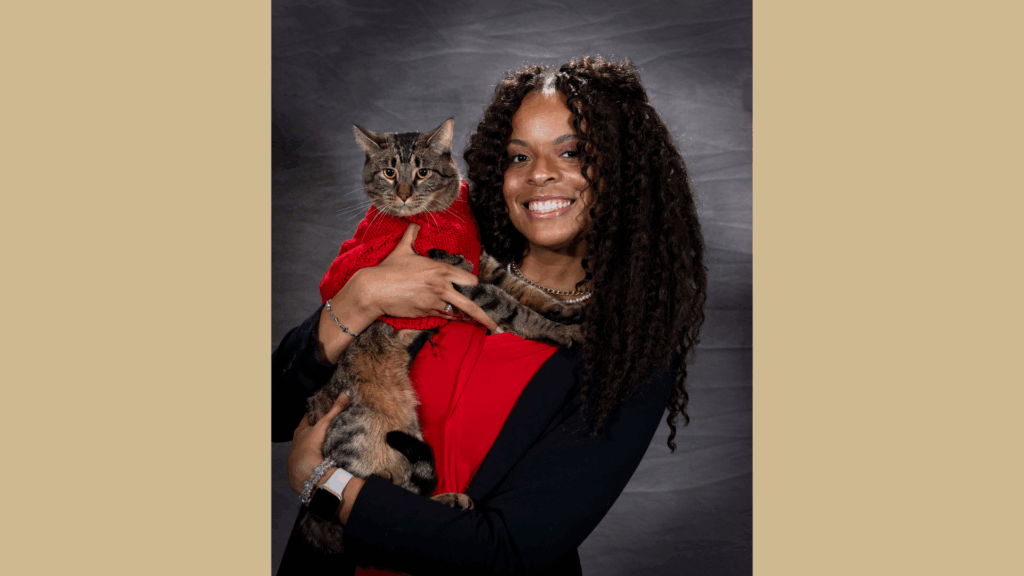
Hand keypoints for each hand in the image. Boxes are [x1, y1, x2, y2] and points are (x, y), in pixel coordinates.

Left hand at [287, 391, 352, 493]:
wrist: (308, 477)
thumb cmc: (309, 449)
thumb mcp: (323, 426)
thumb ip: (335, 410)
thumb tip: (346, 392)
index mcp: (300, 431)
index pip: (307, 417)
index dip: (315, 411)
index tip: (324, 406)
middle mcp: (299, 442)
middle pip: (310, 431)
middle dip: (320, 427)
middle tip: (333, 421)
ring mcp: (303, 456)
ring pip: (313, 445)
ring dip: (322, 442)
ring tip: (335, 437)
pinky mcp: (308, 467)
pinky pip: (317, 457)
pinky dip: (323, 455)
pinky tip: (332, 455)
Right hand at [349, 223, 497, 330]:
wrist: (374, 289)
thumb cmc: (389, 269)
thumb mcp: (403, 249)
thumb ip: (412, 235)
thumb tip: (414, 223)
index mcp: (440, 269)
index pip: (469, 279)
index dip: (474, 284)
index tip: (477, 288)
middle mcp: (441, 286)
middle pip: (471, 303)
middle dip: (485, 314)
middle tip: (497, 325)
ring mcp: (434, 302)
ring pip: (458, 313)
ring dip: (467, 317)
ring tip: (485, 326)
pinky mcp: (426, 313)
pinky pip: (444, 318)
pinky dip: (451, 318)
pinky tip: (459, 322)